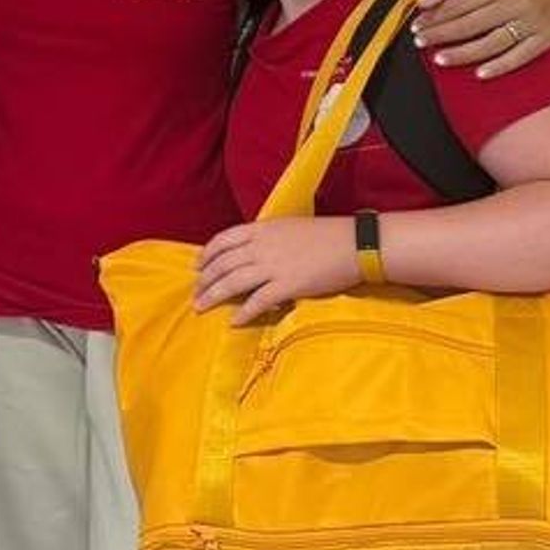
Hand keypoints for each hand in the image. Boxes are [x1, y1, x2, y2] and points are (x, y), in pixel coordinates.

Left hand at [195, 216, 358, 322]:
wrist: (353, 244)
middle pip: (223, 264)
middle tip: (195, 292)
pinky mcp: (288, 285)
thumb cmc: (326, 235)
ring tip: (202, 307)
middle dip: (205, 280)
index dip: (207, 254)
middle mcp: (262, 246)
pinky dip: (243, 312)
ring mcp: (273, 266)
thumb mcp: (288, 228)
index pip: (223, 239)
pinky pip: (258, 301)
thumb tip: (251, 253)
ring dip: (214, 296)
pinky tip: (234, 321)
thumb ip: (266, 238)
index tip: (197, 266)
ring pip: (233, 282)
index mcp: (261, 229)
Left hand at [411, 0, 549, 76]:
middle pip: (472, 25)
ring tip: (439, 59)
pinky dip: (499, 67)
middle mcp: (517, 2)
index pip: (458, 5)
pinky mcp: (545, 37)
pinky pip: (520, 57)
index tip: (417, 26)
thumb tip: (423, 3)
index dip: (434, 18)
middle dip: (442, 36)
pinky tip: (479, 74)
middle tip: (421, 42)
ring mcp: (533, 21)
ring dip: (463, 54)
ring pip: (492, 43)